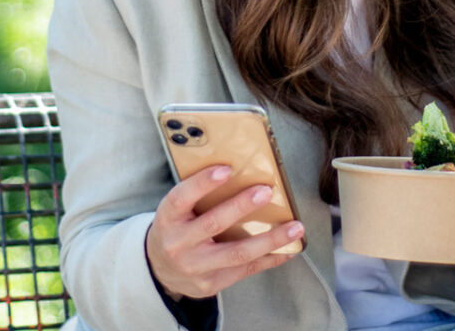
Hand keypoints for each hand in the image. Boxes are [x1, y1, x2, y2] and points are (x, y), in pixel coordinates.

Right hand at [146, 165, 305, 298]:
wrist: (159, 269)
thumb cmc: (176, 228)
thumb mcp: (176, 210)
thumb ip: (198, 195)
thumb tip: (241, 171)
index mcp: (167, 218)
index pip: (181, 198)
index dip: (203, 183)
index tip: (227, 169)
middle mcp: (178, 244)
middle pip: (213, 224)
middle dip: (241, 207)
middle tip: (266, 191)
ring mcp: (195, 268)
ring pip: (237, 253)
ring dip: (270, 239)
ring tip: (295, 227)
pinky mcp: (210, 284)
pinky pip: (245, 270)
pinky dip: (270, 258)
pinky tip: (288, 248)